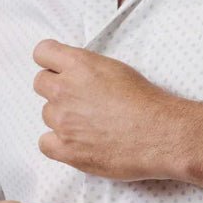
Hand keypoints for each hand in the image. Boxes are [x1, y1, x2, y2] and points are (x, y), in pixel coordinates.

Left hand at [33, 39, 184, 179]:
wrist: (161, 134)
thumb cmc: (147, 101)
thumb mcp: (117, 69)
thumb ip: (87, 68)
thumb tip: (75, 74)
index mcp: (79, 65)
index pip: (42, 52)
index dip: (51, 61)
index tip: (59, 69)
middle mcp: (65, 90)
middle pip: (40, 83)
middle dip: (56, 89)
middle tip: (79, 99)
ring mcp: (63, 121)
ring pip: (46, 114)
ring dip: (62, 117)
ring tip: (89, 123)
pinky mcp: (67, 149)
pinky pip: (45, 143)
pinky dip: (58, 143)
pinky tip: (77, 142)